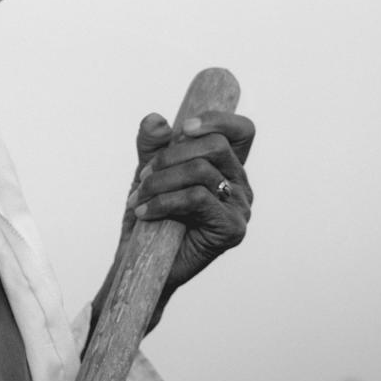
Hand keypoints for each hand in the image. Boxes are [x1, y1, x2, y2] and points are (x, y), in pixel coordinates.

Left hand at [125, 109, 254, 298]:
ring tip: (138, 197)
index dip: (218, 120)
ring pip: (201, 171)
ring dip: (159, 181)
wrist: (141, 260)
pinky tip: (144, 212)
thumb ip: (151, 144)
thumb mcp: (146, 171)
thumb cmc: (149, 215)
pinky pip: (196, 199)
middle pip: (216, 146)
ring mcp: (240, 208)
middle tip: (143, 176)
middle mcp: (240, 185)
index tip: (184, 127)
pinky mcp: (231, 230)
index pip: (242, 131)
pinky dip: (162, 201)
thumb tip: (156, 119)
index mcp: (226, 167)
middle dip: (170, 156)